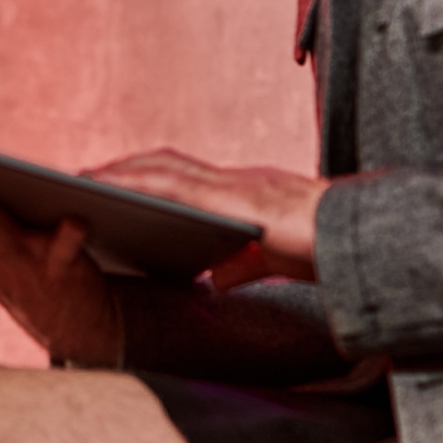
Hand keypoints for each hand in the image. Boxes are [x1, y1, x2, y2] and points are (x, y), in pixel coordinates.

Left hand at [85, 149, 328, 288]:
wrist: (359, 242)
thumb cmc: (324, 250)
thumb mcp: (273, 260)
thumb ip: (244, 264)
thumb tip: (218, 278)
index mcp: (242, 193)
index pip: (186, 177)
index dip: (148, 175)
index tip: (116, 181)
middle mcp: (233, 180)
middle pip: (166, 164)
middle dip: (125, 168)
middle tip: (84, 177)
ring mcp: (232, 183)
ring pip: (162, 167)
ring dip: (121, 171)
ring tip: (83, 180)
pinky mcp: (231, 194)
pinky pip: (171, 182)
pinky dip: (135, 181)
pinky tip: (109, 188)